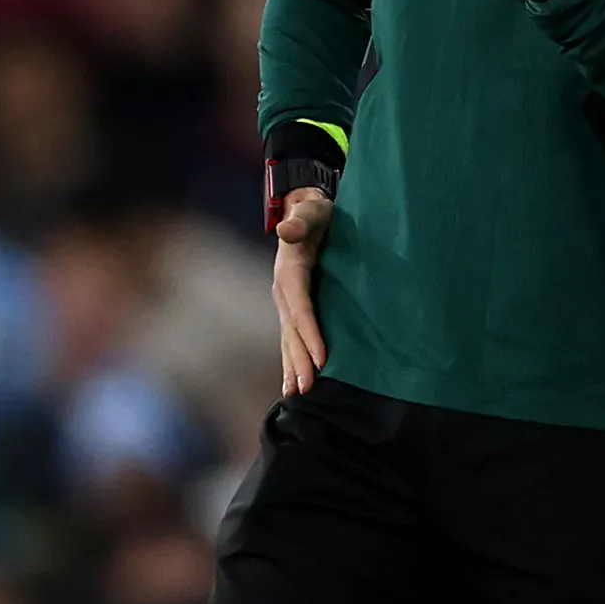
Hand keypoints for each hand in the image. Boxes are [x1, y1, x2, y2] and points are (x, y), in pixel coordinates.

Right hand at [272, 186, 333, 396]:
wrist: (306, 211)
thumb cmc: (317, 211)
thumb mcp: (313, 210)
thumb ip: (301, 219)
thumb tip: (285, 229)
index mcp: (289, 270)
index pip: (300, 307)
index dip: (309, 332)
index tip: (322, 358)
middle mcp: (283, 290)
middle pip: (291, 331)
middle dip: (299, 361)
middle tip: (308, 389)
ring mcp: (285, 301)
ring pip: (288, 339)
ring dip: (292, 366)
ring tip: (297, 393)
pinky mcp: (292, 308)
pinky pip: (290, 338)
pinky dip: (292, 360)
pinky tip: (294, 381)